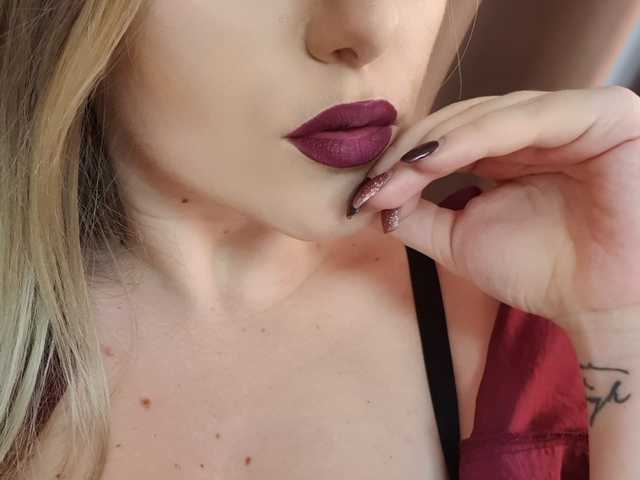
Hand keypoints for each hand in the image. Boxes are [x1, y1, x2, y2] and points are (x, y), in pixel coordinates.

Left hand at [350, 86, 639, 324]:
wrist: (596, 304)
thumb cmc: (540, 271)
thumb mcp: (460, 239)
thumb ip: (416, 214)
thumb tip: (371, 198)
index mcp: (509, 150)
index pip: (445, 137)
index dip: (401, 159)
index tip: (363, 193)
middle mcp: (536, 127)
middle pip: (457, 121)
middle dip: (408, 153)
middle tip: (373, 186)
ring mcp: (568, 117)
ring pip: (483, 115)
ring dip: (430, 144)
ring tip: (395, 177)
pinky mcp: (600, 115)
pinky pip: (523, 118)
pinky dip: (472, 136)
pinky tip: (432, 160)